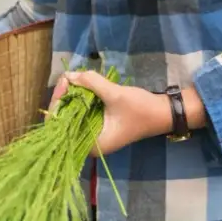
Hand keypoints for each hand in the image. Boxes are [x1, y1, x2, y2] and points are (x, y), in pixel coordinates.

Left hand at [48, 72, 170, 156]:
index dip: (58, 104)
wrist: (164, 113)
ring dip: (71, 98)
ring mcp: (95, 135)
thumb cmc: (141, 109)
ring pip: (73, 116)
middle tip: (67, 78)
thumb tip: (70, 75)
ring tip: (71, 79)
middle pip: (64, 122)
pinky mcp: (100, 126)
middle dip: (64, 99)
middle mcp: (89, 144)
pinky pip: (83, 113)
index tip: (64, 83)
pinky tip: (80, 86)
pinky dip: (80, 100)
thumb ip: (92, 84)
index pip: (61, 128)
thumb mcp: (116, 95)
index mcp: (91, 146)